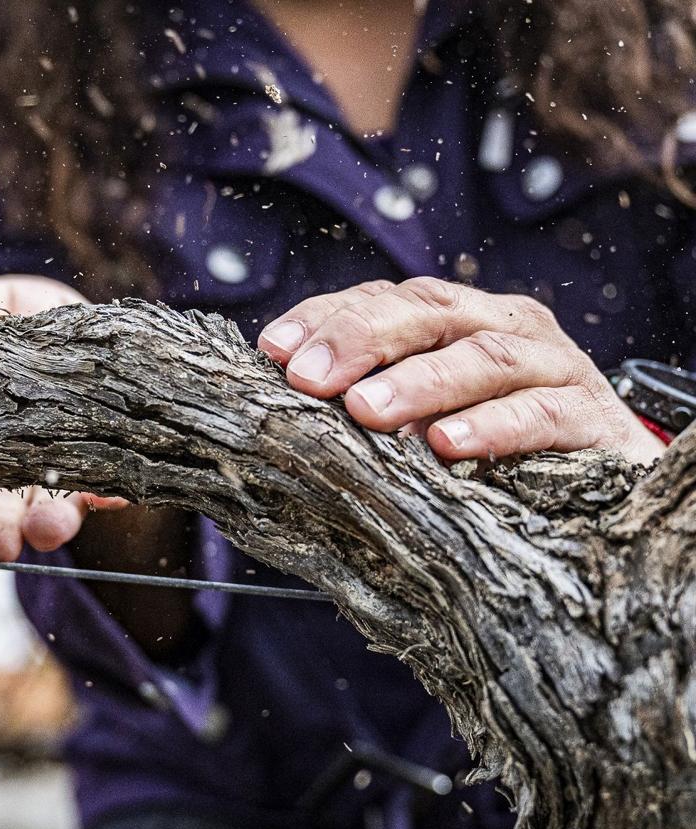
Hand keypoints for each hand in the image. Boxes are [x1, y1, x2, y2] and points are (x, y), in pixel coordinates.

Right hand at [0, 262, 127, 560]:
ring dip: (46, 522)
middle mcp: (9, 470)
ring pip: (48, 509)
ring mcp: (61, 470)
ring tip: (45, 531)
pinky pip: (112, 483)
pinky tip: (110, 494)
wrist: (81, 331)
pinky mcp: (111, 462)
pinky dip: (111, 490)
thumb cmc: (14, 325)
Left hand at [257, 276, 665, 464]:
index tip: (273, 349)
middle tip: (309, 378)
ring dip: (420, 382)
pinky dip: (492, 427)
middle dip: (361, 339)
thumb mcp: (427, 414)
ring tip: (366, 410)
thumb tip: (289, 414)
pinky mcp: (592, 415)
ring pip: (483, 357)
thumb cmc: (498, 443)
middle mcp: (505, 325)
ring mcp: (555, 364)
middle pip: (429, 310)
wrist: (611, 474)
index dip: (325, 318)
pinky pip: (541, 413)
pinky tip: (449, 445)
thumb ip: (374, 403)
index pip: (384, 299)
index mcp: (458, 317)